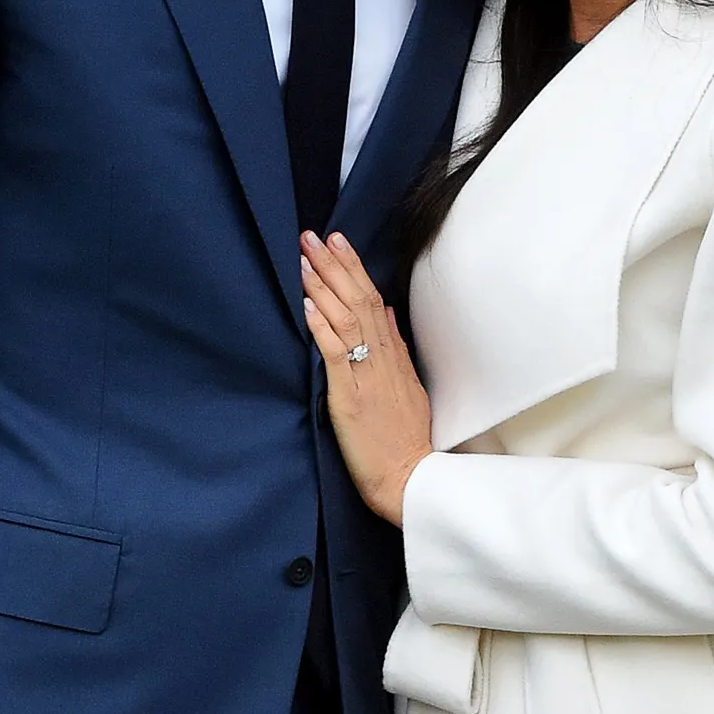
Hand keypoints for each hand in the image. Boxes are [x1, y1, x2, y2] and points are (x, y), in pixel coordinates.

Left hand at [301, 231, 432, 524]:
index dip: (353, 268)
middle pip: (359, 300)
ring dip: (323, 286)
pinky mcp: (350, 395)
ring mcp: (367, 375)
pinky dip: (322, 326)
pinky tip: (308, 305)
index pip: (373, 299)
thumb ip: (396, 348)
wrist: (409, 478)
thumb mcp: (409, 386)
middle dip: (334, 265)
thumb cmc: (405, 439)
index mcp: (394, 355)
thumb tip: (388, 314)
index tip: (337, 241)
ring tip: (304, 259)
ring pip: (347, 319)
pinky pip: (336, 353)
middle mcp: (382, 358)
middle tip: (313, 235)